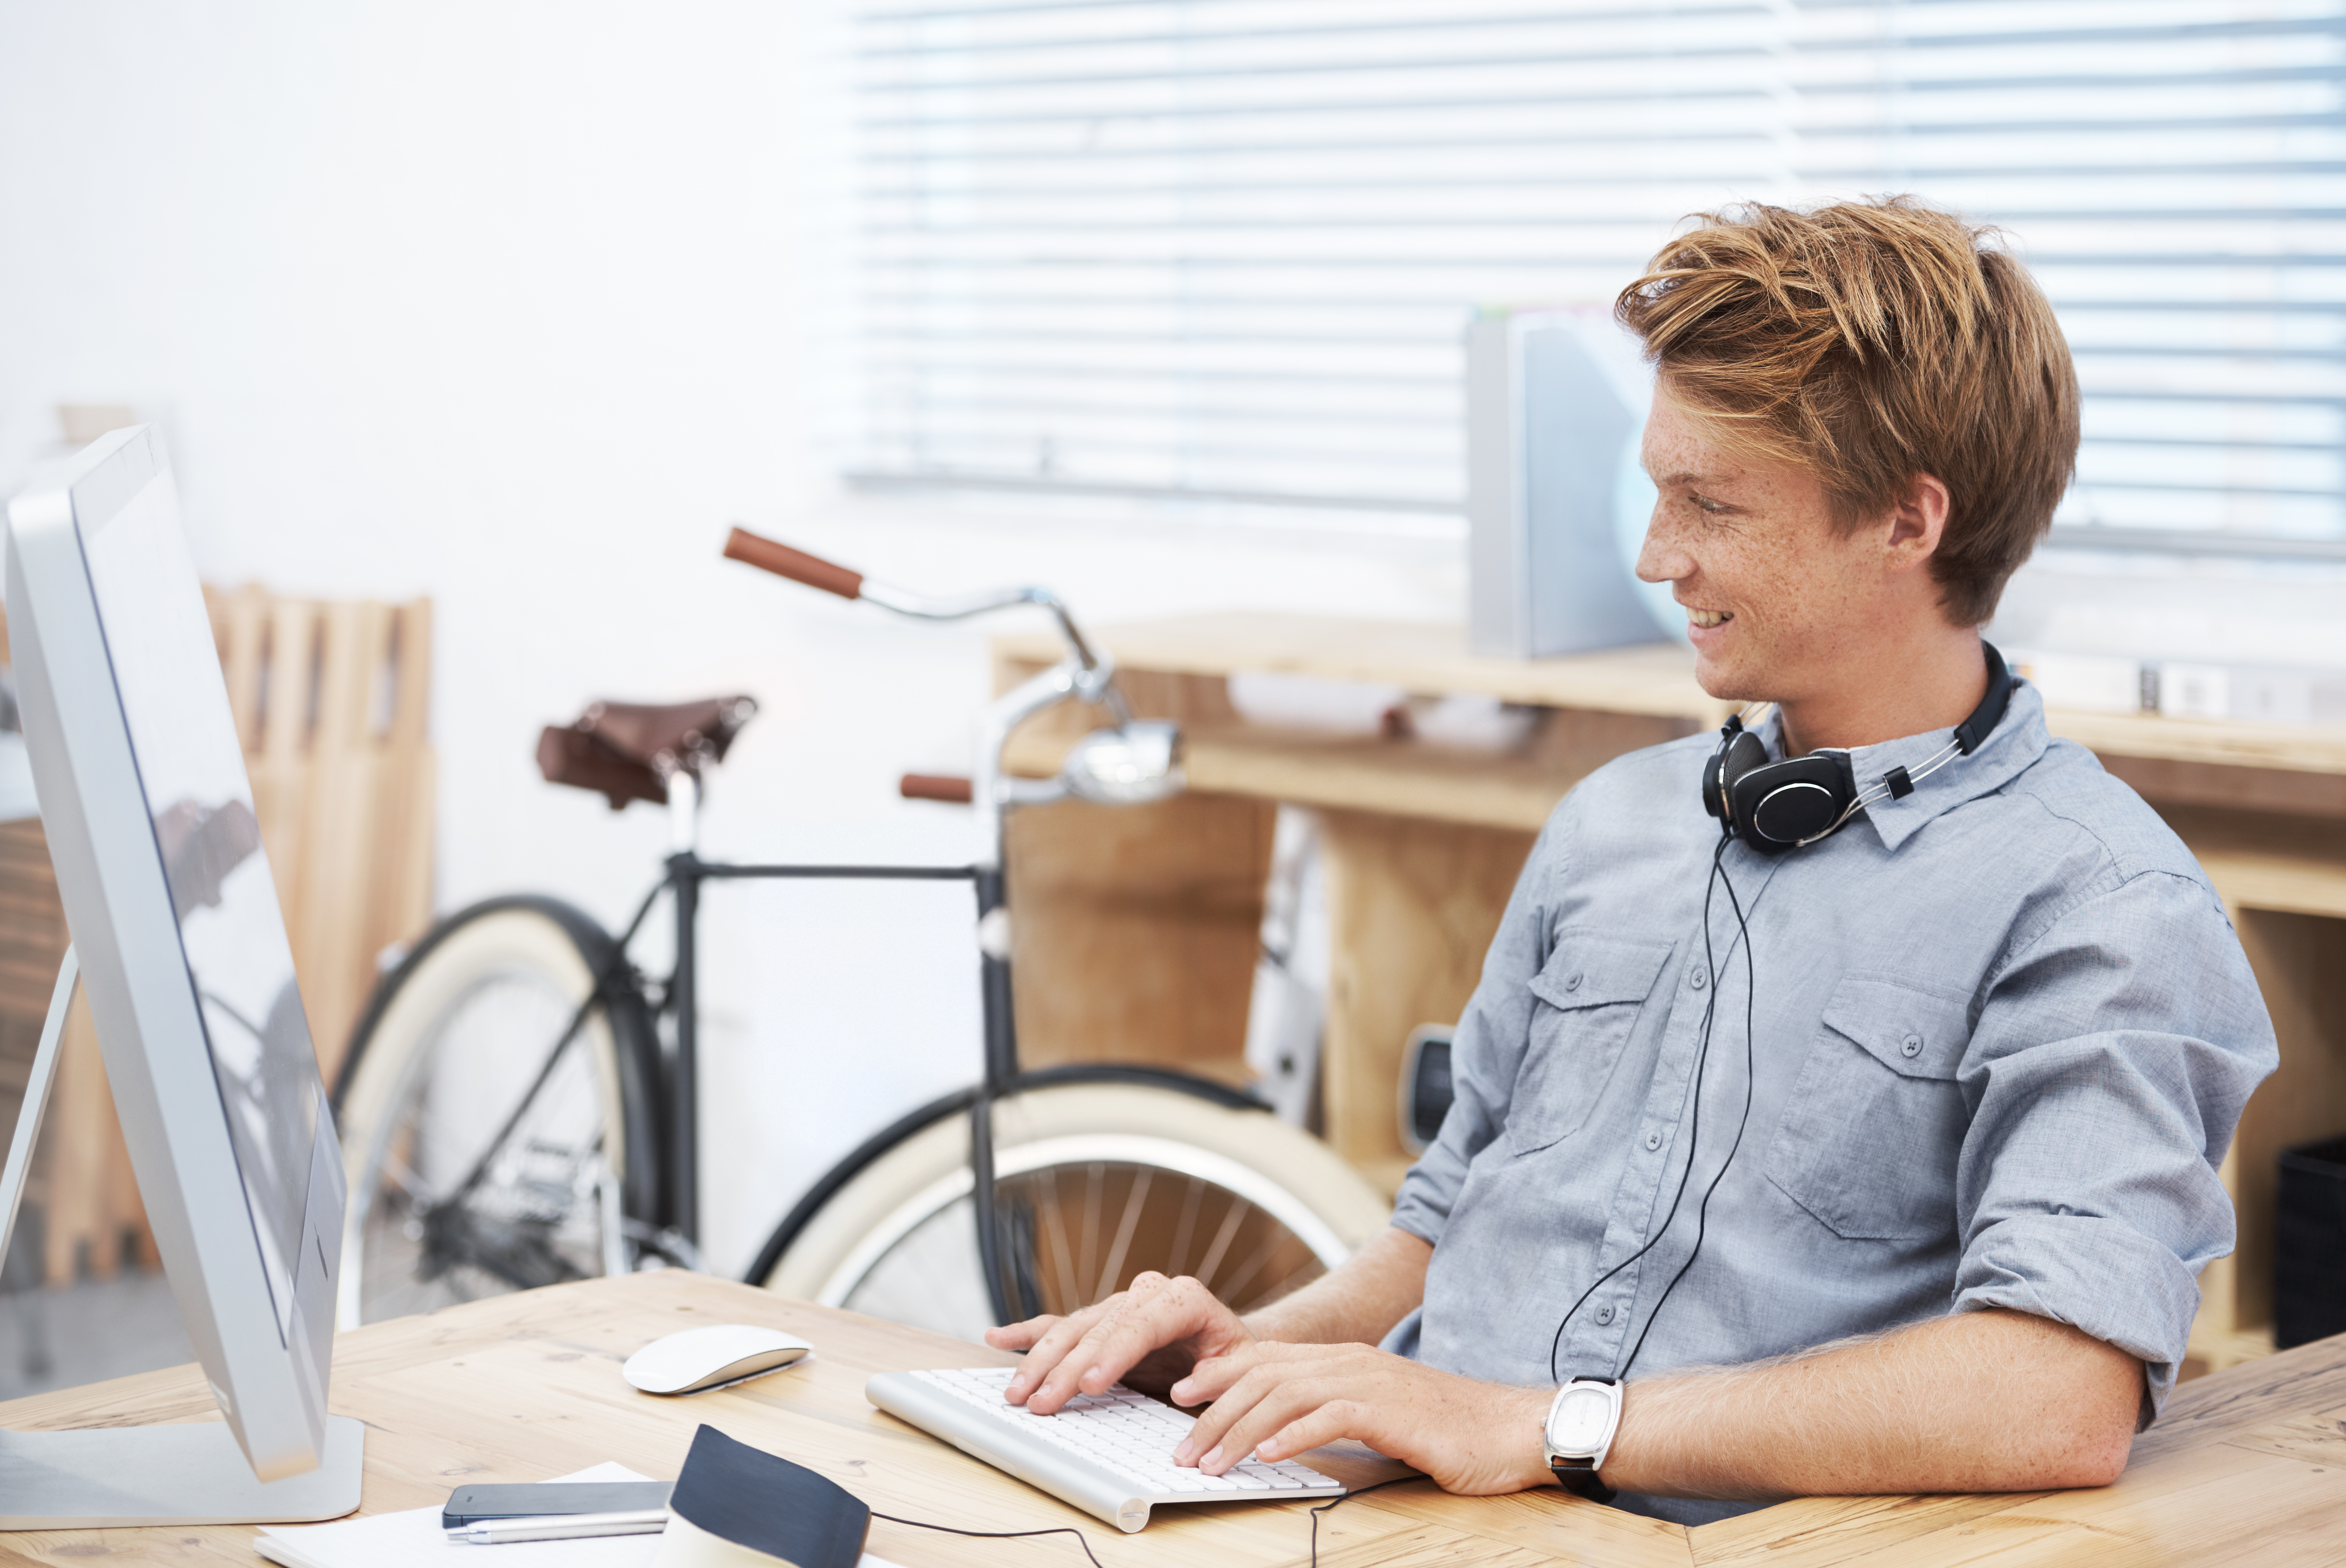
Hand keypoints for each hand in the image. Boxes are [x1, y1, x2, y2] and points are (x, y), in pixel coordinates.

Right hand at [984, 1272, 1255, 1414]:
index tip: (1088, 1385)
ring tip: (1016, 1391)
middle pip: (1097, 1330)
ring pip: (1072, 1329)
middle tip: (1039, 1402)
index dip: (1112, 1355)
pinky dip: (1027, 1332)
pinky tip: (997, 1337)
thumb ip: (1219, 1375)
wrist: (1231, 1342)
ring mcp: (1118, 1305)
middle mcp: (1146, 1294)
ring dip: (1040, 1360)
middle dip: (1064, 1368)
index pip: (1140, 1325)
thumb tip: (1184, 1387)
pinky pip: (1058, 1323)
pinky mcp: (1099, 1320)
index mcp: (1182, 1299)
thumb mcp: (1240, 1365)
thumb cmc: (1235, 1357)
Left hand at [1169, 1340, 1551, 1495]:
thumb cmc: (1445, 1427)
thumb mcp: (1378, 1411)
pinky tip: (1267, 1455)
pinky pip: (1332, 1416)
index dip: (1218, 1373)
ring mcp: (1371, 1381)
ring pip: (1286, 1394)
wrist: (1510, 1427)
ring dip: (1240, 1429)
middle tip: (1181, 1446)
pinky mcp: (1393, 1410)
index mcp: (1344, 1359)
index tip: (1180, 1396)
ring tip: (1210, 1461)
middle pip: (1264, 1375)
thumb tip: (1282, 1431)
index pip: (1266, 1358)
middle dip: (1214, 1410)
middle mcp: (1351, 1361)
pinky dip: (1293, 1434)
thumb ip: (1333, 1409)